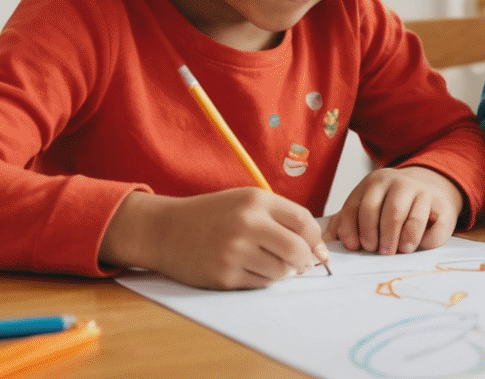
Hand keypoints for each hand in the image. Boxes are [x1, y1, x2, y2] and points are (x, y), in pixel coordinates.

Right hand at [100, 187, 330, 288]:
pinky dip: (263, 280)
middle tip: (301, 264)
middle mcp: (247, 224)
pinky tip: (250, 269)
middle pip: (297, 250)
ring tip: (268, 263)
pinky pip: (260, 284)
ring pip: (280, 271)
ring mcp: (234, 251)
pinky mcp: (224, 275)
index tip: (318, 250)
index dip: (316, 239)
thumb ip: (280, 218)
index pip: (304, 221)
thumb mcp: (245, 201)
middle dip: (305, 261)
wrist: (165, 230)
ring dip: (282, 272)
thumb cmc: (212, 215)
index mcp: (256, 200)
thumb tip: (317, 248)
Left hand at [327, 165, 464, 253]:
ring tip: (398, 250)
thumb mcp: (367, 206)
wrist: (430, 186)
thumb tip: (325, 244)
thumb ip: (345, 223)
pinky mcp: (441, 204)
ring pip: (410, 218)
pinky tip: (417, 245)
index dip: (354, 230)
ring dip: (402, 240)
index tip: (355, 247)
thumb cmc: (391, 204)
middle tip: (379, 251)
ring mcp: (422, 191)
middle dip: (379, 236)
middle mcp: (398, 182)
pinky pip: (432, 227)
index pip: (359, 206)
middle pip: (386, 212)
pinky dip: (423, 241)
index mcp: (374, 182)